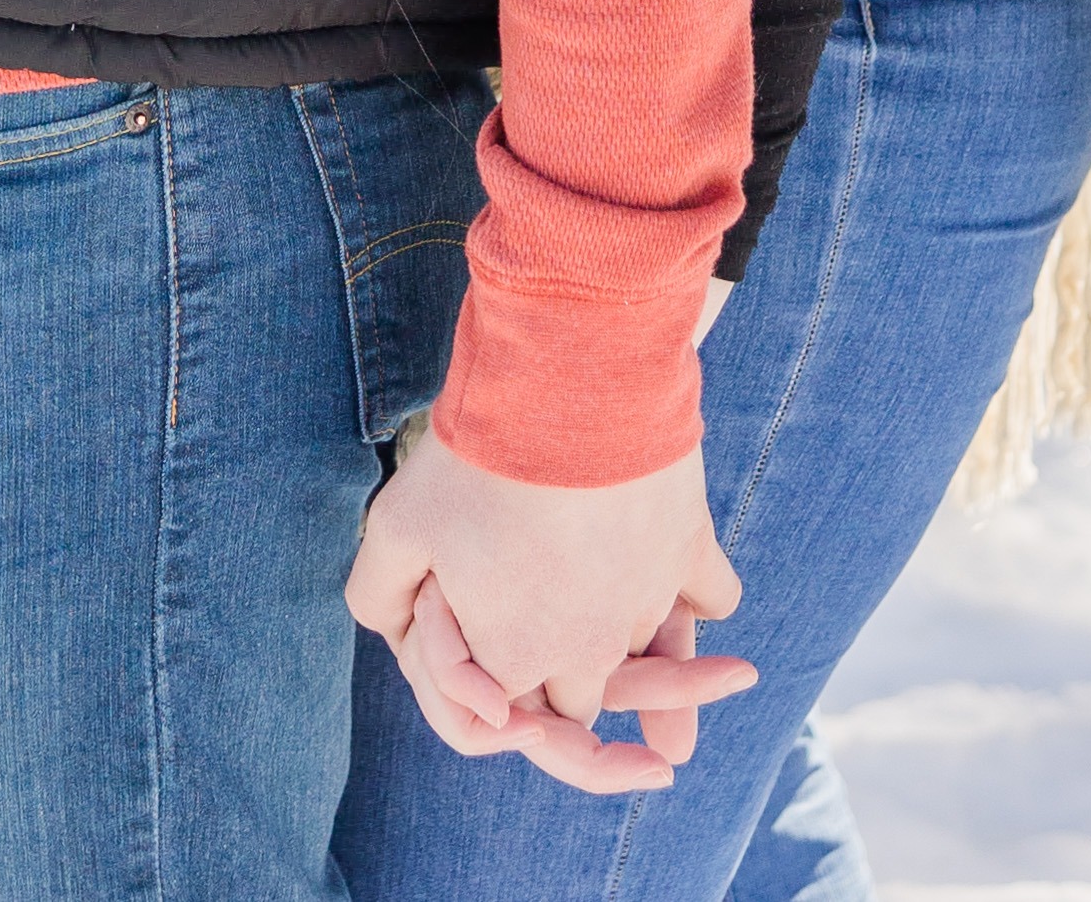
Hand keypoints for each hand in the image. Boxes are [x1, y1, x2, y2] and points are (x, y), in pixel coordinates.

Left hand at [346, 426, 749, 797]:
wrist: (569, 375)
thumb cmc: (476, 456)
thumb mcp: (396, 526)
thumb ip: (379, 595)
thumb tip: (392, 626)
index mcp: (517, 660)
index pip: (506, 714)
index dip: (485, 669)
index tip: (472, 610)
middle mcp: (591, 650)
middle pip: (579, 697)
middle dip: (555, 663)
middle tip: (530, 589)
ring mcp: (650, 602)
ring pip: (643, 647)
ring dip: (622, 623)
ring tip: (582, 554)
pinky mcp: (694, 549)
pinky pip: (711, 598)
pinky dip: (694, 588)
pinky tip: (660, 551)